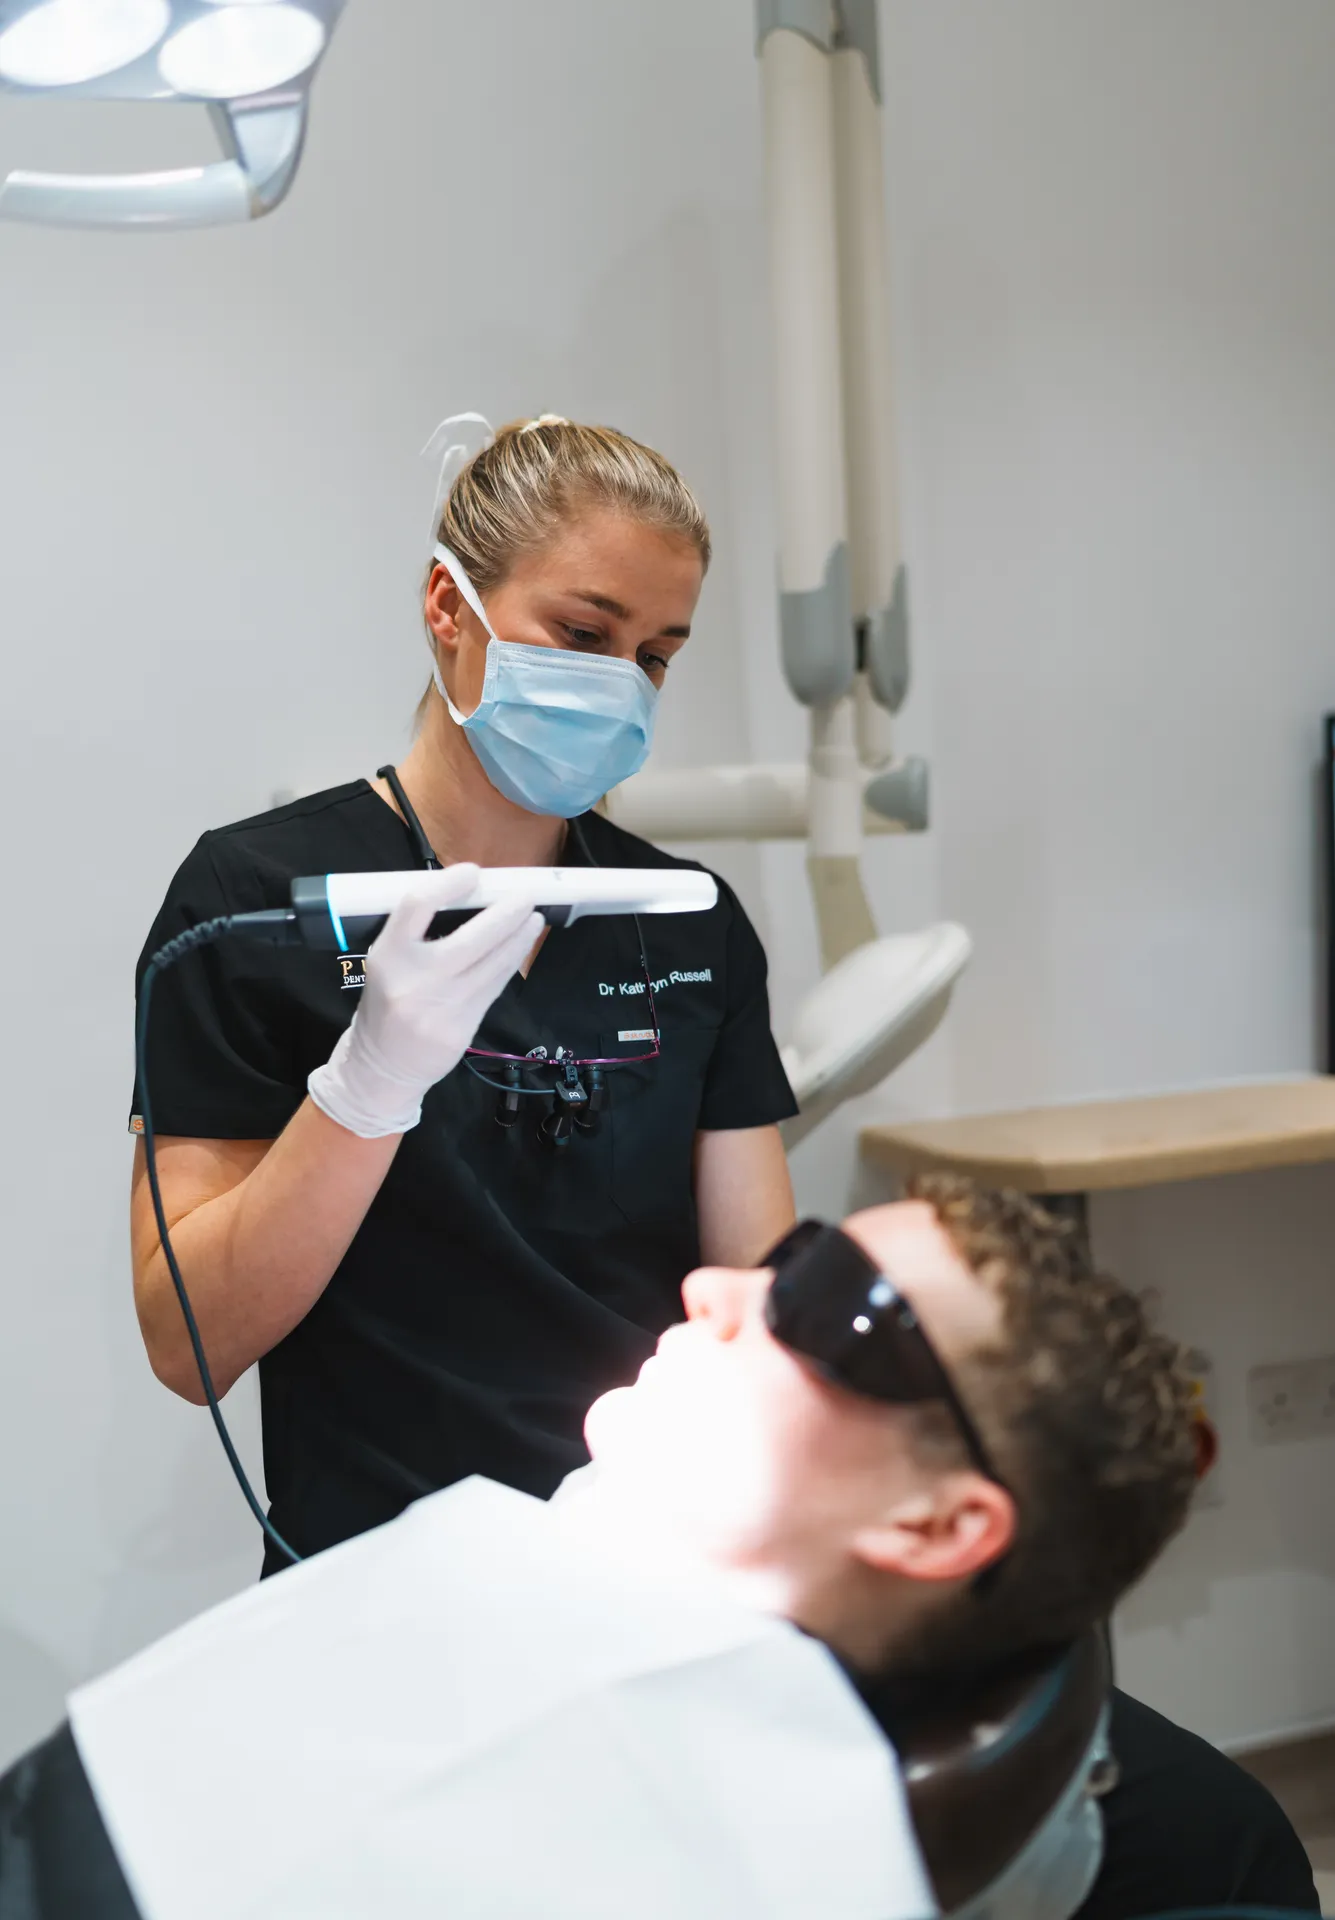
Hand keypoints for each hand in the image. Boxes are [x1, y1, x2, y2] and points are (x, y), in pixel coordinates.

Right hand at [308, 864, 542, 1137]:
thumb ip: (418, 934)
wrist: (382, 1066)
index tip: (473, 872)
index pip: (417, 905)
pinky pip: (494, 986)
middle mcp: (415, 978)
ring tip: (534, 917)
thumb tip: (468, 898)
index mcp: (388, 954)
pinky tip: (521, 946)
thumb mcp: (386, 962)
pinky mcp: (463, 1026)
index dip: (448, 883)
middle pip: (471, 937)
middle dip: (505, 913)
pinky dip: (510, 962)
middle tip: (524, 896)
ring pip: (493, 963)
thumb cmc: (385, 1005)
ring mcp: (442, 1005)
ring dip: (519, 937)